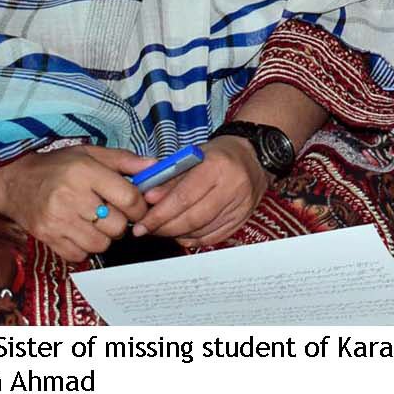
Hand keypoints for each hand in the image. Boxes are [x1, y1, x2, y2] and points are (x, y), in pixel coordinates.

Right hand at [0, 145, 153, 262]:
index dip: (140, 206)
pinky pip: (79, 255)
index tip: (137, 206)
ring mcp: (57, 220)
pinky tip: (80, 232)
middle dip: (121, 221)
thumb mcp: (90, 153)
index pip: (129, 198)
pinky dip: (85, 247)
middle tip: (112, 213)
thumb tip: (155, 166)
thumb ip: (124, 160)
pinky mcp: (46, 237)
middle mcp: (71, 197)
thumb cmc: (56, 166)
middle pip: (117, 225)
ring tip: (96, 222)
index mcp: (85, 172)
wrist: (13, 182)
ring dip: (104, 236)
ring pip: (101, 243)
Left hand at [132, 136, 269, 246]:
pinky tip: (183, 232)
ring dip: (177, 234)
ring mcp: (241, 205)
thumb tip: (149, 200)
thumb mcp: (190, 158)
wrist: (252, 156)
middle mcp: (233, 186)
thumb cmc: (218, 155)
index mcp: (217, 166)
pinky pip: (214, 237)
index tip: (141, 225)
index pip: (183, 198)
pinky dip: (194, 238)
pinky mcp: (244, 218)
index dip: (159, 215)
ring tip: (164, 228)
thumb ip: (169, 179)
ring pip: (202, 231)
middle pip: (192, 218)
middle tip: (148, 229)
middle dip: (165, 228)